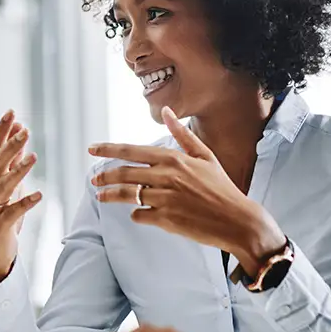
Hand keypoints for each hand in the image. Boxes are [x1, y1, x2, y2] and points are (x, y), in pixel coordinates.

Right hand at [0, 110, 42, 287]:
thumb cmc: (2, 214)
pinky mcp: (1, 225)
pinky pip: (12, 212)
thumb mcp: (8, 184)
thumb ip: (12, 160)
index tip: (11, 112)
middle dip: (10, 145)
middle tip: (25, 130)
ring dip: (18, 170)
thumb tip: (19, 134)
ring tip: (33, 156)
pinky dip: (25, 203)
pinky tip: (39, 195)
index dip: (1, 130)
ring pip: (2, 185)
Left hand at [89, 106, 285, 274]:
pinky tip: (137, 214)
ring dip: (110, 195)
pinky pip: (140, 215)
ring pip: (127, 195)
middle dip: (104, 176)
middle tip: (94, 180)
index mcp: (174, 159)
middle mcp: (167, 176)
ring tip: (102, 196)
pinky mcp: (166, 219)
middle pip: (124, 173)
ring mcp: (165, 198)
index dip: (108, 149)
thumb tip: (167, 110)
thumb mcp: (205, 156)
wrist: (238, 221)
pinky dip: (136, 214)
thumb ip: (182, 134)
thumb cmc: (222, 188)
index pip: (132, 151)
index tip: (92, 149)